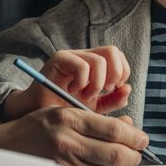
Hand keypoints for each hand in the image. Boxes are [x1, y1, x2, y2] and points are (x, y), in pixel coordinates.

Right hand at [0, 106, 147, 165]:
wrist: (8, 147)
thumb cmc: (39, 127)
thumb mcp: (65, 111)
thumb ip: (97, 119)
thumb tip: (130, 127)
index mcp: (67, 120)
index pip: (113, 130)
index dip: (135, 136)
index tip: (143, 138)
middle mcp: (66, 144)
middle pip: (115, 155)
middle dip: (134, 156)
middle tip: (137, 153)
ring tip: (123, 162)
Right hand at [1, 47, 131, 120]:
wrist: (38, 114)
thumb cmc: (65, 110)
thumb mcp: (95, 109)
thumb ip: (112, 101)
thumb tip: (127, 89)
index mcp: (96, 66)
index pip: (119, 58)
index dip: (122, 73)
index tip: (113, 91)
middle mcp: (85, 57)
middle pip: (113, 51)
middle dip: (115, 74)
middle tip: (105, 91)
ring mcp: (72, 57)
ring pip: (100, 59)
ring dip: (97, 82)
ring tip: (86, 95)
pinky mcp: (59, 59)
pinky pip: (81, 64)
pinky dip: (83, 81)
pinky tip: (74, 91)